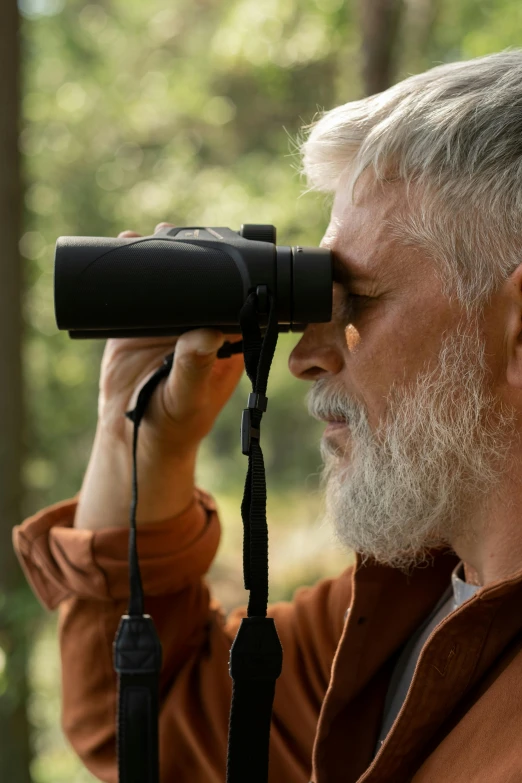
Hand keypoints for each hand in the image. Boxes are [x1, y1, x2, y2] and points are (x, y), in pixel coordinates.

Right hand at [74, 223, 244, 529]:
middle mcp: (197, 323)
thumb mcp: (187, 397)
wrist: (132, 437)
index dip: (231, 269)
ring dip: (157, 254)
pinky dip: (127, 270)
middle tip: (172, 231)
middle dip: (189, 251)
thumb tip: (207, 332)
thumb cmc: (172, 424)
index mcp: (223, 337)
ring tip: (144, 235)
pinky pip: (133, 291)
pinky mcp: (134, 325)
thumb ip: (195, 368)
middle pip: (199, 277)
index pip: (234, 294)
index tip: (221, 245)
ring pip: (167, 279)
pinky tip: (121, 249)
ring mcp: (165, 322)